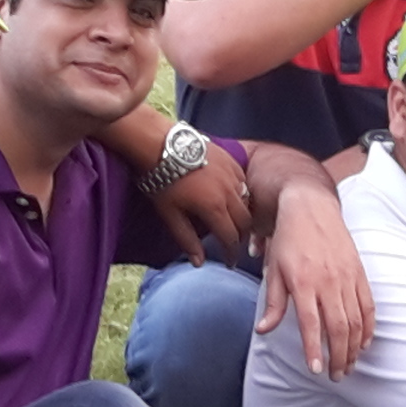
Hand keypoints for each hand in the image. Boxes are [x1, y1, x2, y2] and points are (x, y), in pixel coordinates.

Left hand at [149, 147, 251, 267]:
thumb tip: (199, 262)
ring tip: (233, 223)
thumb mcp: (170, 214)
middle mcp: (228, 191)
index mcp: (214, 207)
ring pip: (247, 201)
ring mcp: (231, 173)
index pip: (230, 237)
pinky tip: (231, 197)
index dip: (231, 253)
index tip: (230, 263)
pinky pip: (243, 182)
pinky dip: (241, 193)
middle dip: (240, 236)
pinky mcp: (230, 159)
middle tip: (233, 245)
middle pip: (245, 221)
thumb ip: (187, 239)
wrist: (158, 143)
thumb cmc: (160, 179)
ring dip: (242, 215)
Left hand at [257, 181, 371, 376]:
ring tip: (349, 366)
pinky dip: (368, 328)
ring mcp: (347, 278)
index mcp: (304, 282)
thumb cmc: (289, 240)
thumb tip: (263, 330)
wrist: (312, 208)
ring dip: (354, 348)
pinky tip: (365, 344)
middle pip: (338, 328)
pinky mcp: (359, 274)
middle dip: (339, 356)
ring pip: (356, 321)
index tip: (317, 370)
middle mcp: (328, 282)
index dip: (315, 350)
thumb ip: (274, 304)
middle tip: (336, 376)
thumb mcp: (274, 270)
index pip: (312, 324)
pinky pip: (368, 306)